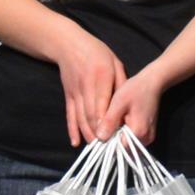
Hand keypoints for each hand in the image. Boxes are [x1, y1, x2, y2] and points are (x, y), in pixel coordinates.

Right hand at [50, 22, 123, 143]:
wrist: (69, 46)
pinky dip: (72, 130)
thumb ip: (121, 83)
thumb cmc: (97, 53)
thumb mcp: (114, 63)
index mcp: (101, 77)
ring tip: (96, 148)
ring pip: (80, 118)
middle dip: (98, 133)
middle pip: (90, 114)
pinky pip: (70, 116)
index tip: (111, 135)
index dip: (105, 121)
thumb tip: (126, 104)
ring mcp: (75, 93)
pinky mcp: (68, 96)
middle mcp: (86, 87)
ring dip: (87, 134)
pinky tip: (76, 142)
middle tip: (107, 148)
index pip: (102, 102)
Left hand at [101, 67, 163, 146]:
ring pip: (127, 146)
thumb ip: (109, 122)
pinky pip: (132, 141)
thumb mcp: (118, 103)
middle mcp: (145, 139)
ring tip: (114, 122)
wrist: (152, 83)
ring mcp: (148, 138)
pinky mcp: (147, 135)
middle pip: (122, 149)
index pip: (117, 149)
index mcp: (138, 132)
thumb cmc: (135, 90)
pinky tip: (120, 123)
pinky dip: (123, 135)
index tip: (100, 133)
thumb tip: (99, 138)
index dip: (106, 143)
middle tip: (106, 125)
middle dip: (111, 141)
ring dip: (117, 138)